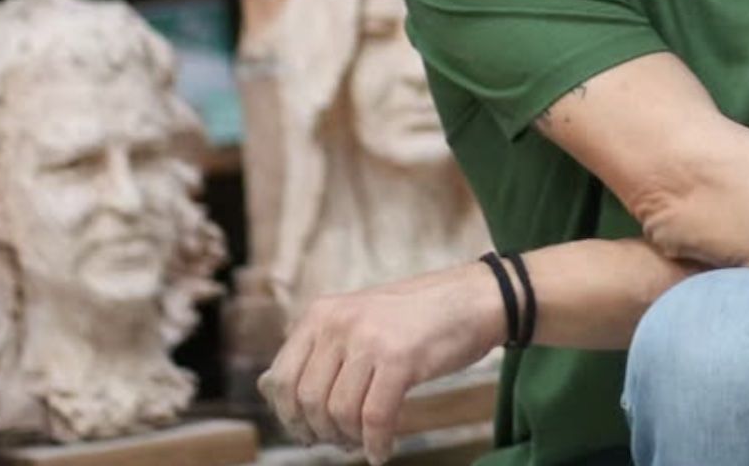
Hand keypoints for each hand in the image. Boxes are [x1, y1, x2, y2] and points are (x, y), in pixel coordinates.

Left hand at [258, 261, 505, 462]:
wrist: (479, 297)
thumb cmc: (421, 315)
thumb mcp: (360, 319)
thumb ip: (321, 349)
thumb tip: (269, 390)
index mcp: (322, 313)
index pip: (281, 378)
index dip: (289, 416)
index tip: (307, 433)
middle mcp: (339, 322)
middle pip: (307, 400)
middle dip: (320, 432)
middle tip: (338, 443)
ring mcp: (370, 338)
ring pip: (339, 412)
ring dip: (348, 439)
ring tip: (363, 443)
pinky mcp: (401, 358)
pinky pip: (374, 417)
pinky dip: (376, 443)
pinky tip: (382, 450)